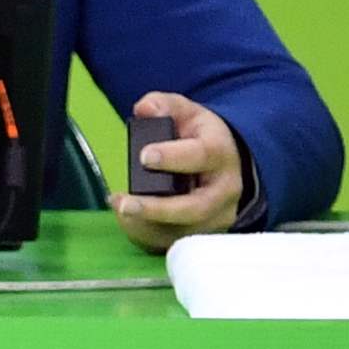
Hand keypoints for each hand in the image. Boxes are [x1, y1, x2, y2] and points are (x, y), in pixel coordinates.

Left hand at [107, 92, 251, 250]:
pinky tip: (128, 220)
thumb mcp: (187, 113)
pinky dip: (147, 235)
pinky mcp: (203, 234)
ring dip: (146, 225)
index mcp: (220, 154)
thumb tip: (144, 109)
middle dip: (156, 209)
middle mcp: (225, 190)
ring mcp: (217, 217)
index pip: (201, 156)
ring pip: (182, 231)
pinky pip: (173, 242)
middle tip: (124, 204)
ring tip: (120, 210)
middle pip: (194, 208)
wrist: (227, 163)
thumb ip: (164, 106)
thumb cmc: (201, 138)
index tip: (145, 156)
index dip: (173, 157)